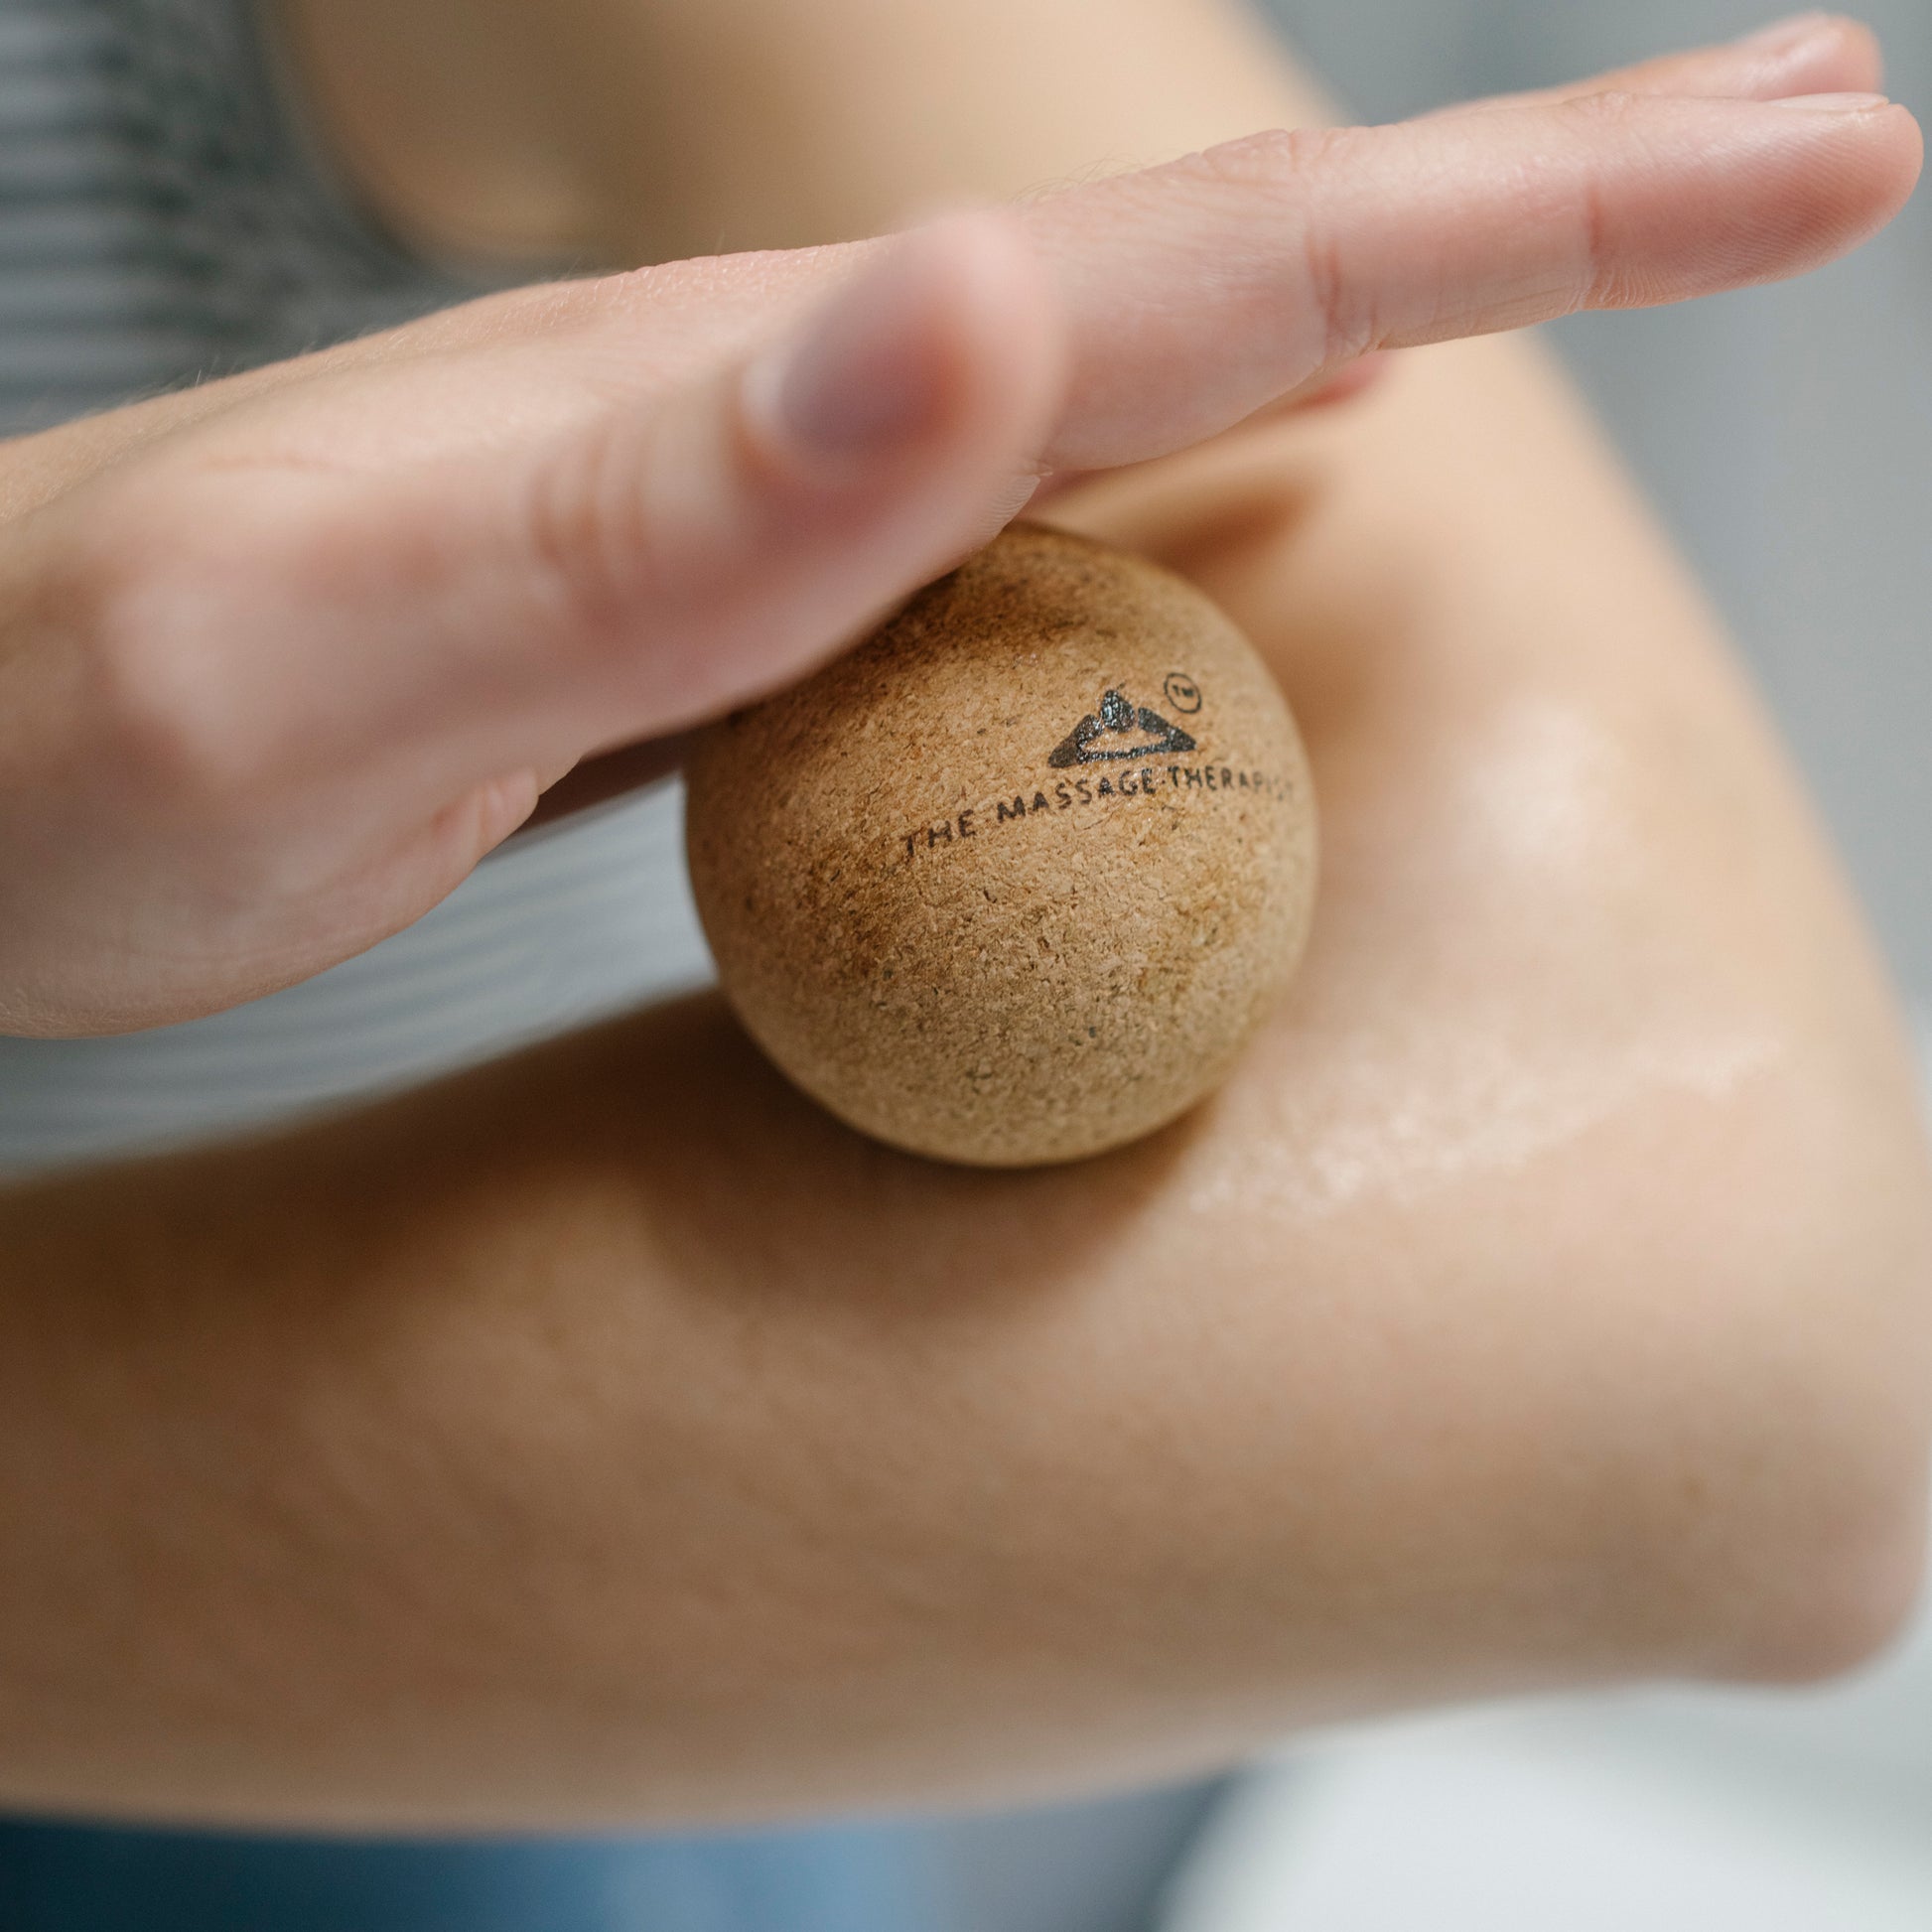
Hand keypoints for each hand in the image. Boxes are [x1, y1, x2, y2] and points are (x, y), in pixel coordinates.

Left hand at [0, 24, 1913, 1034]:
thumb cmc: (66, 756)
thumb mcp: (325, 651)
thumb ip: (658, 508)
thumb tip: (985, 297)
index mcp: (762, 410)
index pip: (1208, 283)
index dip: (1533, 214)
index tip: (1818, 149)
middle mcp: (792, 425)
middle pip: (1228, 299)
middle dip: (1546, 218)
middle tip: (1808, 153)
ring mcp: (773, 519)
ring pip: (1146, 420)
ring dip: (1391, 344)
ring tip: (1589, 276)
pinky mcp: (733, 628)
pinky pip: (1024, 565)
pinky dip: (1188, 523)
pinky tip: (1254, 509)